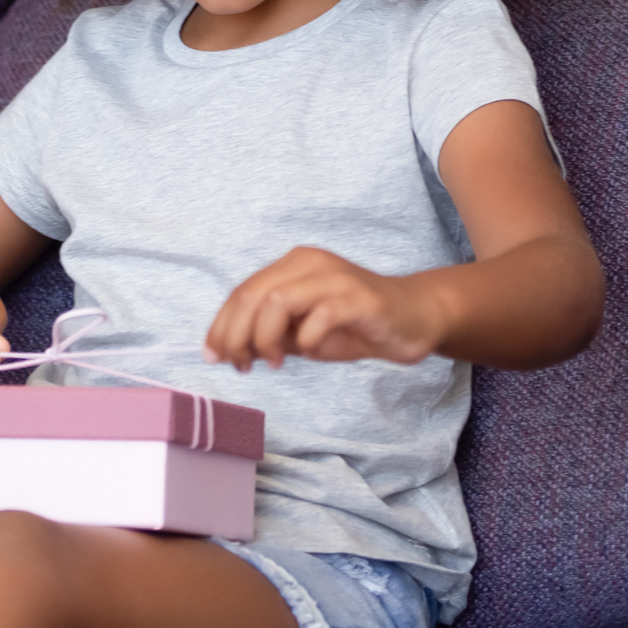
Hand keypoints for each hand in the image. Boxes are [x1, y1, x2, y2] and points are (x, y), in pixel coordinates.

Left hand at [204, 246, 447, 371]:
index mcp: (292, 266)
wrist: (414, 317)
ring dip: (265, 337)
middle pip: (253, 294)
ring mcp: (335, 278)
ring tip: (273, 362)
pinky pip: (320, 315)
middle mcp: (310, 264)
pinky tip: (307, 352)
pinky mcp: (360, 298)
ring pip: (278, 300)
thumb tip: (230, 349)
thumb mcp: (302, 332)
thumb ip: (270, 334)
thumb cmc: (354, 324)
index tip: (214, 356)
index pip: (242, 292)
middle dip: (235, 334)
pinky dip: (305, 339)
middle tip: (239, 364)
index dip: (221, 325)